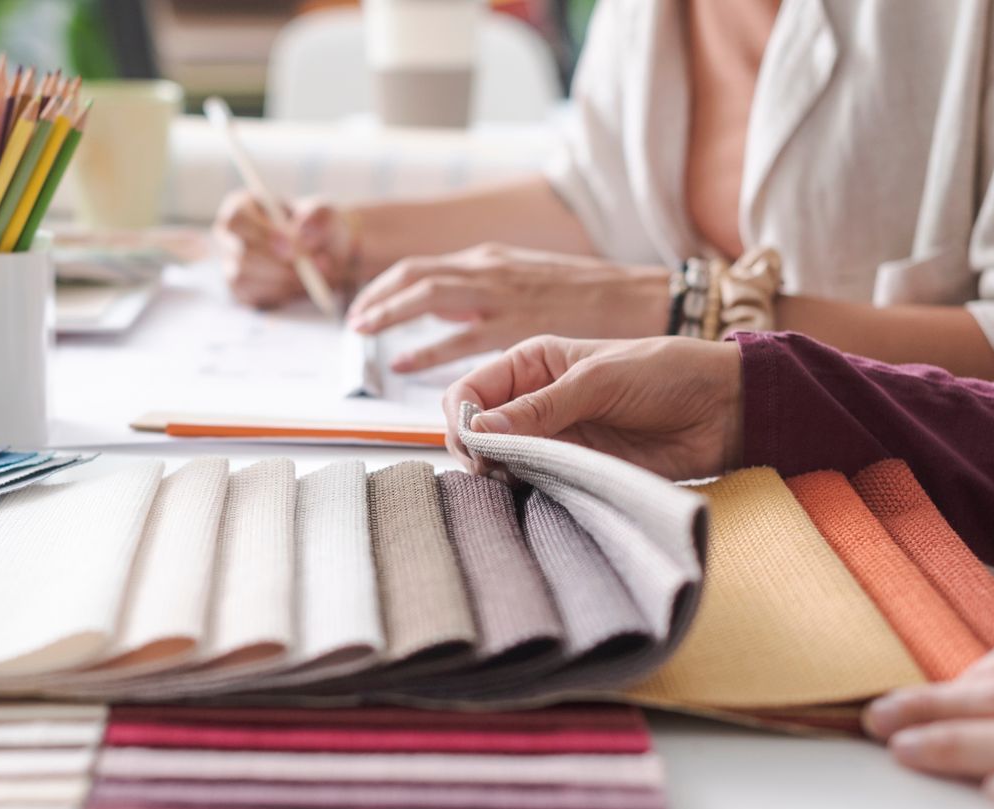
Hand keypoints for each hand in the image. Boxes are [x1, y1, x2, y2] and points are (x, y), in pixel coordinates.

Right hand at [212, 191, 356, 308]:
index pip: (237, 219)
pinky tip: (296, 285)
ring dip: (280, 279)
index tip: (291, 247)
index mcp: (241, 207)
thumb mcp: (325, 215)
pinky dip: (277, 293)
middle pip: (239, 253)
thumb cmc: (318, 228)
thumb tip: (302, 233)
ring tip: (310, 276)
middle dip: (276, 264)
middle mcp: (228, 236)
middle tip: (308, 270)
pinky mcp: (239, 289)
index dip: (261, 234)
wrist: (323, 256)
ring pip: (243, 277)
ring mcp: (230, 264)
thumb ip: (318, 217)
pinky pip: (251, 295)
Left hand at [348, 243, 670, 372]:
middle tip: (354, 320)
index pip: (421, 267)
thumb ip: (488, 292)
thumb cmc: (588, 297)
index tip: (365, 305)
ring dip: (389, 312)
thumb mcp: (527, 281)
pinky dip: (424, 350)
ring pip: (426, 294)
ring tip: (363, 332)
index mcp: (489, 260)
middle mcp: (488, 270)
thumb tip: (453, 314)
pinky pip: (456, 338)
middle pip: (413, 274)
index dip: (387, 286)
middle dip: (377, 296)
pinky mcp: (515, 324)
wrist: (640, 298)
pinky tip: (402, 363)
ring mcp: (501, 295)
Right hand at [441, 335, 741, 480]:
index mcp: (532, 365)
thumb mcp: (598, 379)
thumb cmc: (667, 374)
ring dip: (500, 475)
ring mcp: (553, 440)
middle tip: (496, 469)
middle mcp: (534, 402)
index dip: (462, 417)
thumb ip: (539, 407)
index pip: (469, 390)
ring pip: (500, 463)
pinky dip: (526, 495)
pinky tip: (534, 495)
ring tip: (518, 481)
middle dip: (476, 451)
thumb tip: (481, 430)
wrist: (725, 411)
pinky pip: (534, 487)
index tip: (476, 443)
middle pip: (477, 432)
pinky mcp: (575, 472)